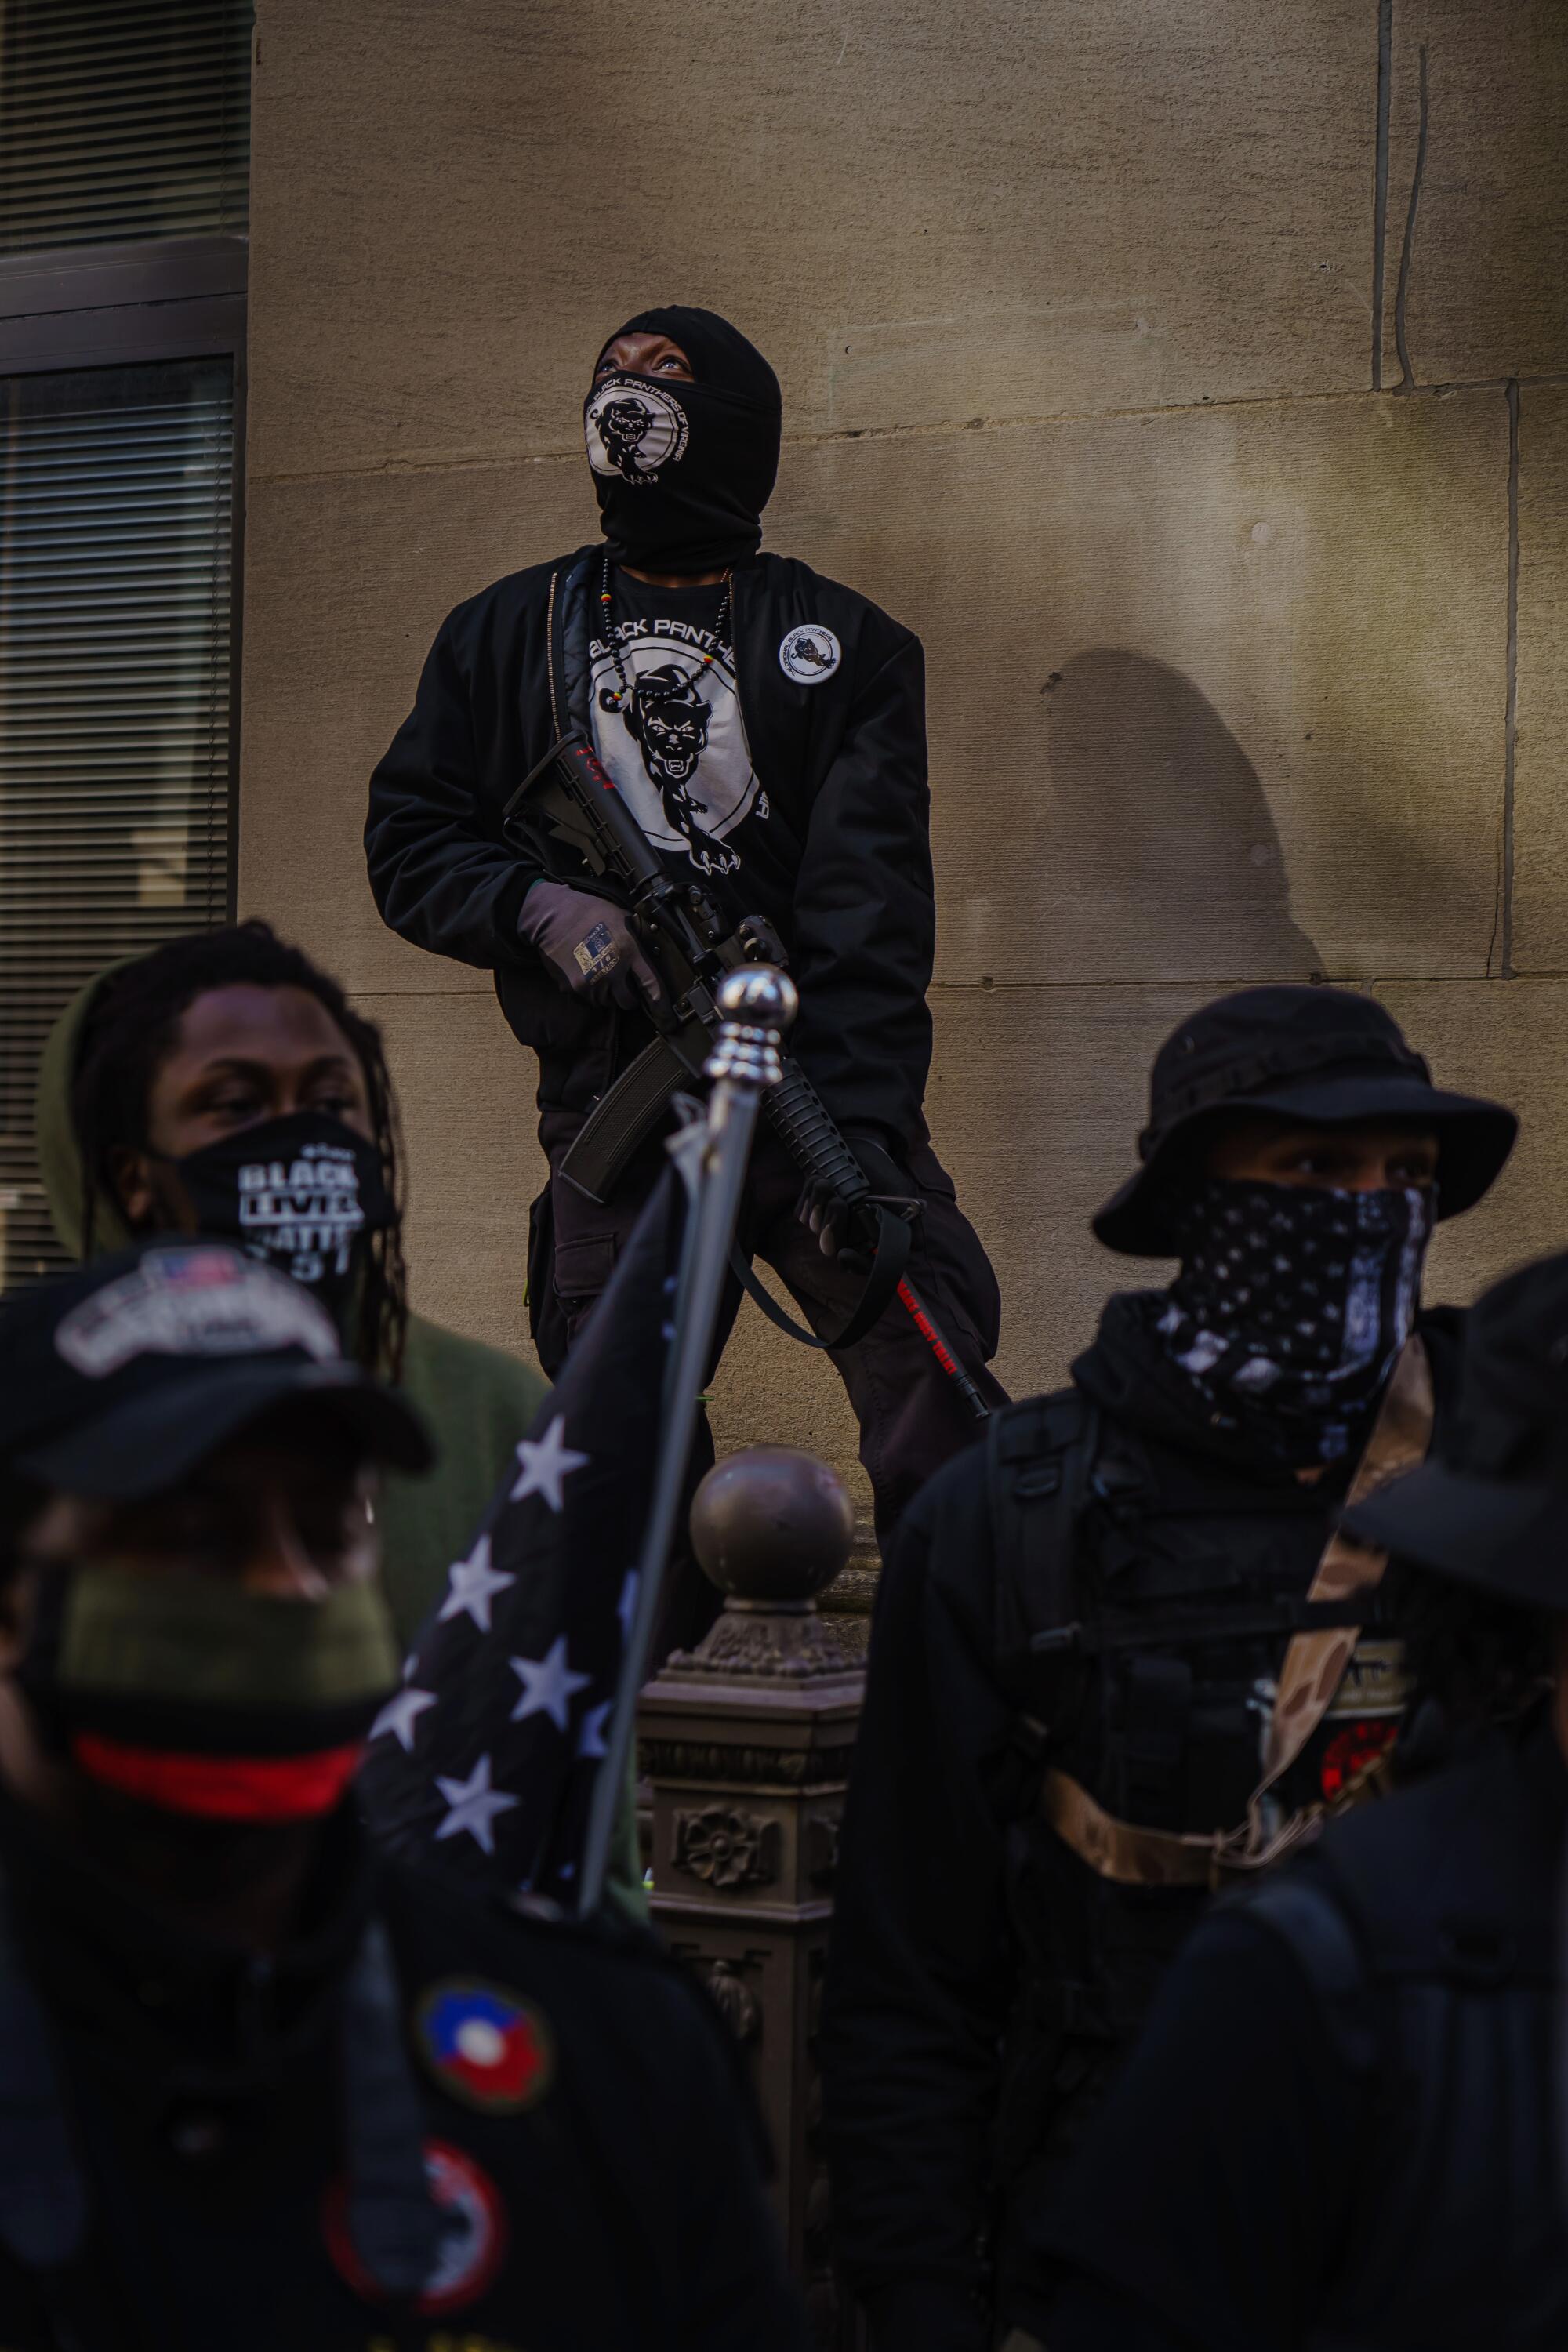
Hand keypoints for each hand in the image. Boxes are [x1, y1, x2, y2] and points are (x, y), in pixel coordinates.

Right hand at [519, 881, 664, 1010]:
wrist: (553, 916)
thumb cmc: (588, 912)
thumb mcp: (622, 919)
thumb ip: (635, 942)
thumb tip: (647, 955)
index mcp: (627, 951)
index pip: (651, 985)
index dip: (662, 1007)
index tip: (668, 1021)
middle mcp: (611, 970)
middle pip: (627, 1002)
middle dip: (628, 997)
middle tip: (622, 984)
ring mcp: (591, 981)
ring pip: (606, 1001)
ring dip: (606, 992)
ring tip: (598, 970)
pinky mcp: (573, 987)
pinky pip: (587, 998)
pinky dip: (589, 990)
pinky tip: (584, 971)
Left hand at [796, 1132, 917, 1260]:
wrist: (860, 1147)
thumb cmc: (881, 1173)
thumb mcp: (901, 1193)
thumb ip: (909, 1219)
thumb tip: (917, 1247)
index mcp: (870, 1238)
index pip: (863, 1265)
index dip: (855, 1266)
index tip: (846, 1255)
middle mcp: (848, 1235)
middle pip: (831, 1247)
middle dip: (832, 1227)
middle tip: (839, 1201)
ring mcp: (827, 1223)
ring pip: (814, 1228)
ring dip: (819, 1204)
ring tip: (829, 1182)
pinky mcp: (810, 1209)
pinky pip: (801, 1213)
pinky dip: (808, 1196)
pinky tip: (820, 1180)